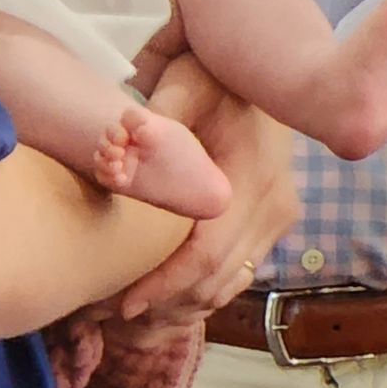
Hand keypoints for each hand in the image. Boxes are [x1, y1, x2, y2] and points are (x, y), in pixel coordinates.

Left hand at [117, 52, 299, 325]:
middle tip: (110, 315)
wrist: (262, 72)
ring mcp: (276, 220)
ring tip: (126, 313)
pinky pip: (235, 273)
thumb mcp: (188, 85)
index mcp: (253, 179)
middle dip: (165, 305)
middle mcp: (274, 207)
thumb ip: (159, 119)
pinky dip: (198, 291)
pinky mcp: (268, 225)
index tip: (124, 306)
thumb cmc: (216, 75)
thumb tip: (127, 141)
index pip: (207, 252)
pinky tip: (159, 298)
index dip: (166, 285)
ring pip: (228, 284)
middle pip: (217, 279)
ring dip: (180, 305)